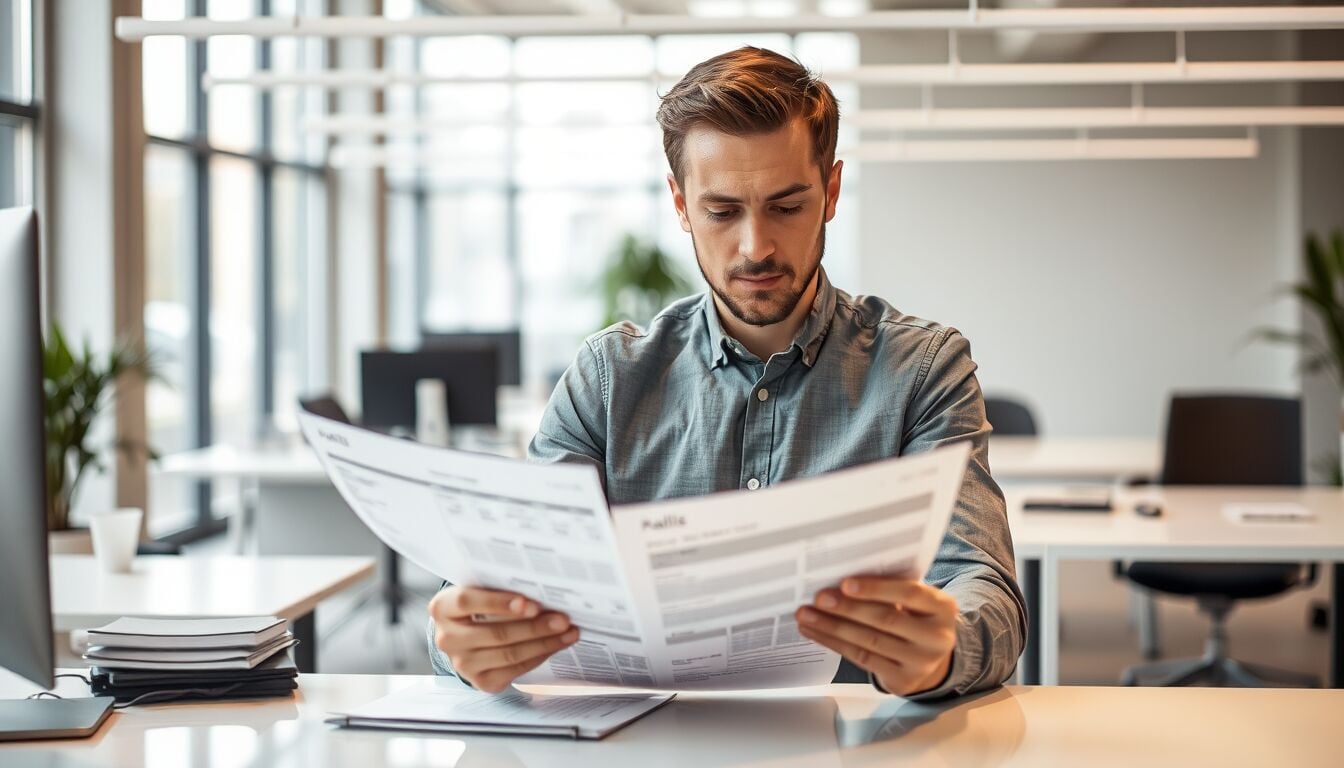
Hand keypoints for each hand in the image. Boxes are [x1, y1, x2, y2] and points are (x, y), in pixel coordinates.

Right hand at [429, 586, 579, 692]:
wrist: (467, 636)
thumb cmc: (480, 605)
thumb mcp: (481, 590)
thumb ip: (500, 587)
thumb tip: (542, 586)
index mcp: (442, 608)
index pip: (467, 601)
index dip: (499, 602)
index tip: (530, 603)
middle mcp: (447, 639)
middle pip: (496, 633)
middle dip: (534, 626)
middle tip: (562, 618)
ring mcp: (463, 664)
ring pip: (509, 654)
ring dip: (544, 643)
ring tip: (568, 631)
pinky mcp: (481, 682)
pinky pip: (516, 669)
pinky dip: (540, 655)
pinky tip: (557, 644)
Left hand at [795, 577, 956, 696]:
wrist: (931, 660)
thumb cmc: (914, 618)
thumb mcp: (915, 602)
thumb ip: (891, 589)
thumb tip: (841, 580)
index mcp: (942, 607)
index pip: (909, 593)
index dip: (876, 589)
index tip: (845, 583)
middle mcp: (937, 637)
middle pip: (885, 619)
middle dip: (848, 608)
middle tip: (818, 598)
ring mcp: (921, 662)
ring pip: (869, 641)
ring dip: (832, 627)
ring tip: (806, 616)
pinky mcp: (902, 680)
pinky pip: (862, 658)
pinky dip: (834, 643)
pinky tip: (815, 633)